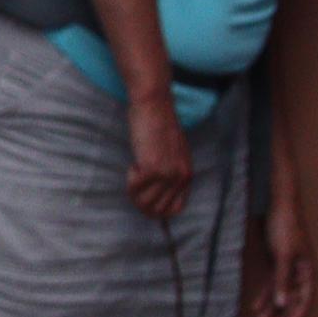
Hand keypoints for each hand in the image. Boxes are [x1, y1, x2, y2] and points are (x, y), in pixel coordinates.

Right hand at [124, 92, 193, 220]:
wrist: (154, 106)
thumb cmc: (160, 125)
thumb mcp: (174, 153)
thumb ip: (171, 172)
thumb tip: (158, 193)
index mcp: (187, 175)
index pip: (175, 209)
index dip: (157, 211)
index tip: (144, 202)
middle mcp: (180, 177)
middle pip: (157, 210)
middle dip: (141, 203)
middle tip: (134, 187)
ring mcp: (167, 174)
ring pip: (144, 202)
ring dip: (134, 192)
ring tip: (134, 173)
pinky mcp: (152, 168)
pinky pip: (134, 187)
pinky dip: (130, 179)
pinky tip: (133, 163)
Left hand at [249, 177, 316, 316]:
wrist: (281, 206)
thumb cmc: (287, 228)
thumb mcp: (283, 255)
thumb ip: (282, 280)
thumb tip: (282, 303)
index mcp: (308, 272)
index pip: (304, 301)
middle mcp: (301, 273)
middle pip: (291, 301)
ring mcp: (289, 269)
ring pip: (280, 294)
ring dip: (270, 309)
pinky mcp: (278, 263)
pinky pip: (272, 284)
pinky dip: (265, 295)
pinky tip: (256, 307)